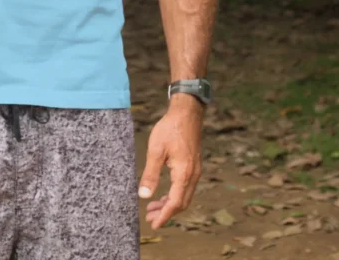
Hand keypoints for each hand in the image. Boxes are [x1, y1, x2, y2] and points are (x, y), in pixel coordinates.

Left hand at [138, 96, 203, 229]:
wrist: (186, 114)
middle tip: (149, 218)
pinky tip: (162, 194)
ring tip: (152, 208)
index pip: (175, 202)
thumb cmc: (170, 129)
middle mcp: (193, 175)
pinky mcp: (192, 166)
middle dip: (166, 212)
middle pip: (181, 203)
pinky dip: (173, 194)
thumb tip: (143, 195)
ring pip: (183, 196)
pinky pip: (185, 188)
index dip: (164, 216)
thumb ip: (150, 174)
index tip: (153, 224)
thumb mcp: (155, 150)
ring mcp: (194, 171)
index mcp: (184, 174)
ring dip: (169, 204)